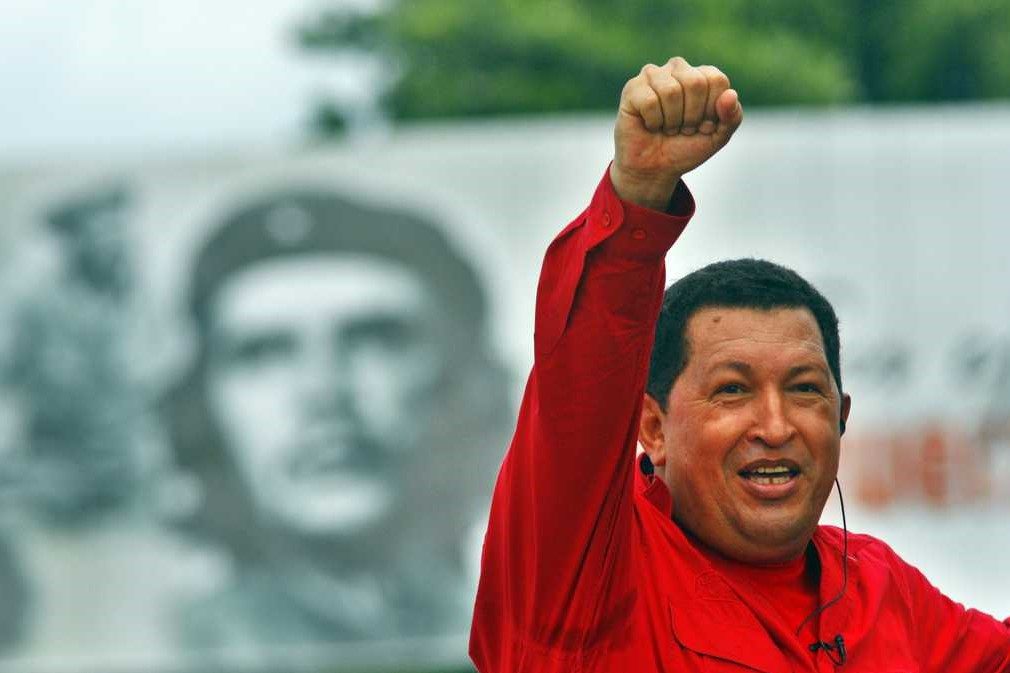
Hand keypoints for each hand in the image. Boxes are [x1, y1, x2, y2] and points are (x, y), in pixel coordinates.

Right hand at [611, 57, 742, 209]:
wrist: (655, 169)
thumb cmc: (686, 148)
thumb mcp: (718, 137)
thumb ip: (732, 117)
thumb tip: (730, 95)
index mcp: (702, 75)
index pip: (717, 81)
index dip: (711, 111)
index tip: (703, 125)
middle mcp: (678, 68)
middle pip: (695, 83)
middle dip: (692, 116)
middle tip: (683, 128)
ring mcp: (654, 75)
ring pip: (671, 91)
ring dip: (671, 121)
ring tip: (667, 127)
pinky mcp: (632, 88)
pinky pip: (649, 101)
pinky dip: (653, 121)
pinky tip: (650, 125)